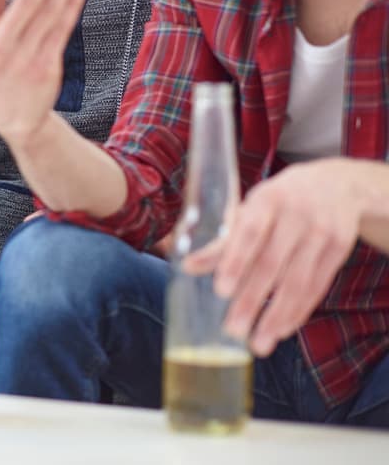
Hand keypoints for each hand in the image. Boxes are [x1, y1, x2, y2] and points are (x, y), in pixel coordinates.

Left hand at [184, 159, 361, 355]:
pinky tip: (281, 330)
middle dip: (252, 300)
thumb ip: (223, 237)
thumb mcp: (251, 208)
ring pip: (298, 282)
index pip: (250, 232)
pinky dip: (298, 312)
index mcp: (267, 199)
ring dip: (276, 316)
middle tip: (232, 329)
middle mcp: (297, 215)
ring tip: (257, 344)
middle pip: (272, 264)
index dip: (235, 261)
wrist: (337, 185)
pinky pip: (317, 287)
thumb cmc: (278, 200)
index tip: (220, 290)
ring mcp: (322, 233)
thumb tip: (189, 265)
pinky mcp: (340, 250)